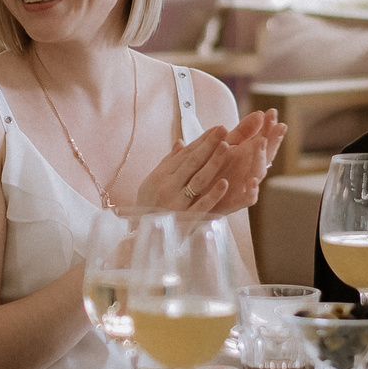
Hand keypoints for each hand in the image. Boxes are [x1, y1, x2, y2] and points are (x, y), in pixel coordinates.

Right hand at [135, 110, 283, 215]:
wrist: (141, 239)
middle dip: (209, 145)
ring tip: (226, 147)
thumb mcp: (151, 184)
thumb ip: (168, 163)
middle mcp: (167, 188)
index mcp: (159, 177)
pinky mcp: (185, 220)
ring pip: (198, 180)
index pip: (184, 155)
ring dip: (212, 162)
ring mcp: (176, 204)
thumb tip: (181, 142)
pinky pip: (201, 205)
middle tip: (224, 130)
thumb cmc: (148, 208)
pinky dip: (212, 194)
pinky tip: (224, 182)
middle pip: (192, 163)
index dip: (201, 140)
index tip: (216, 129)